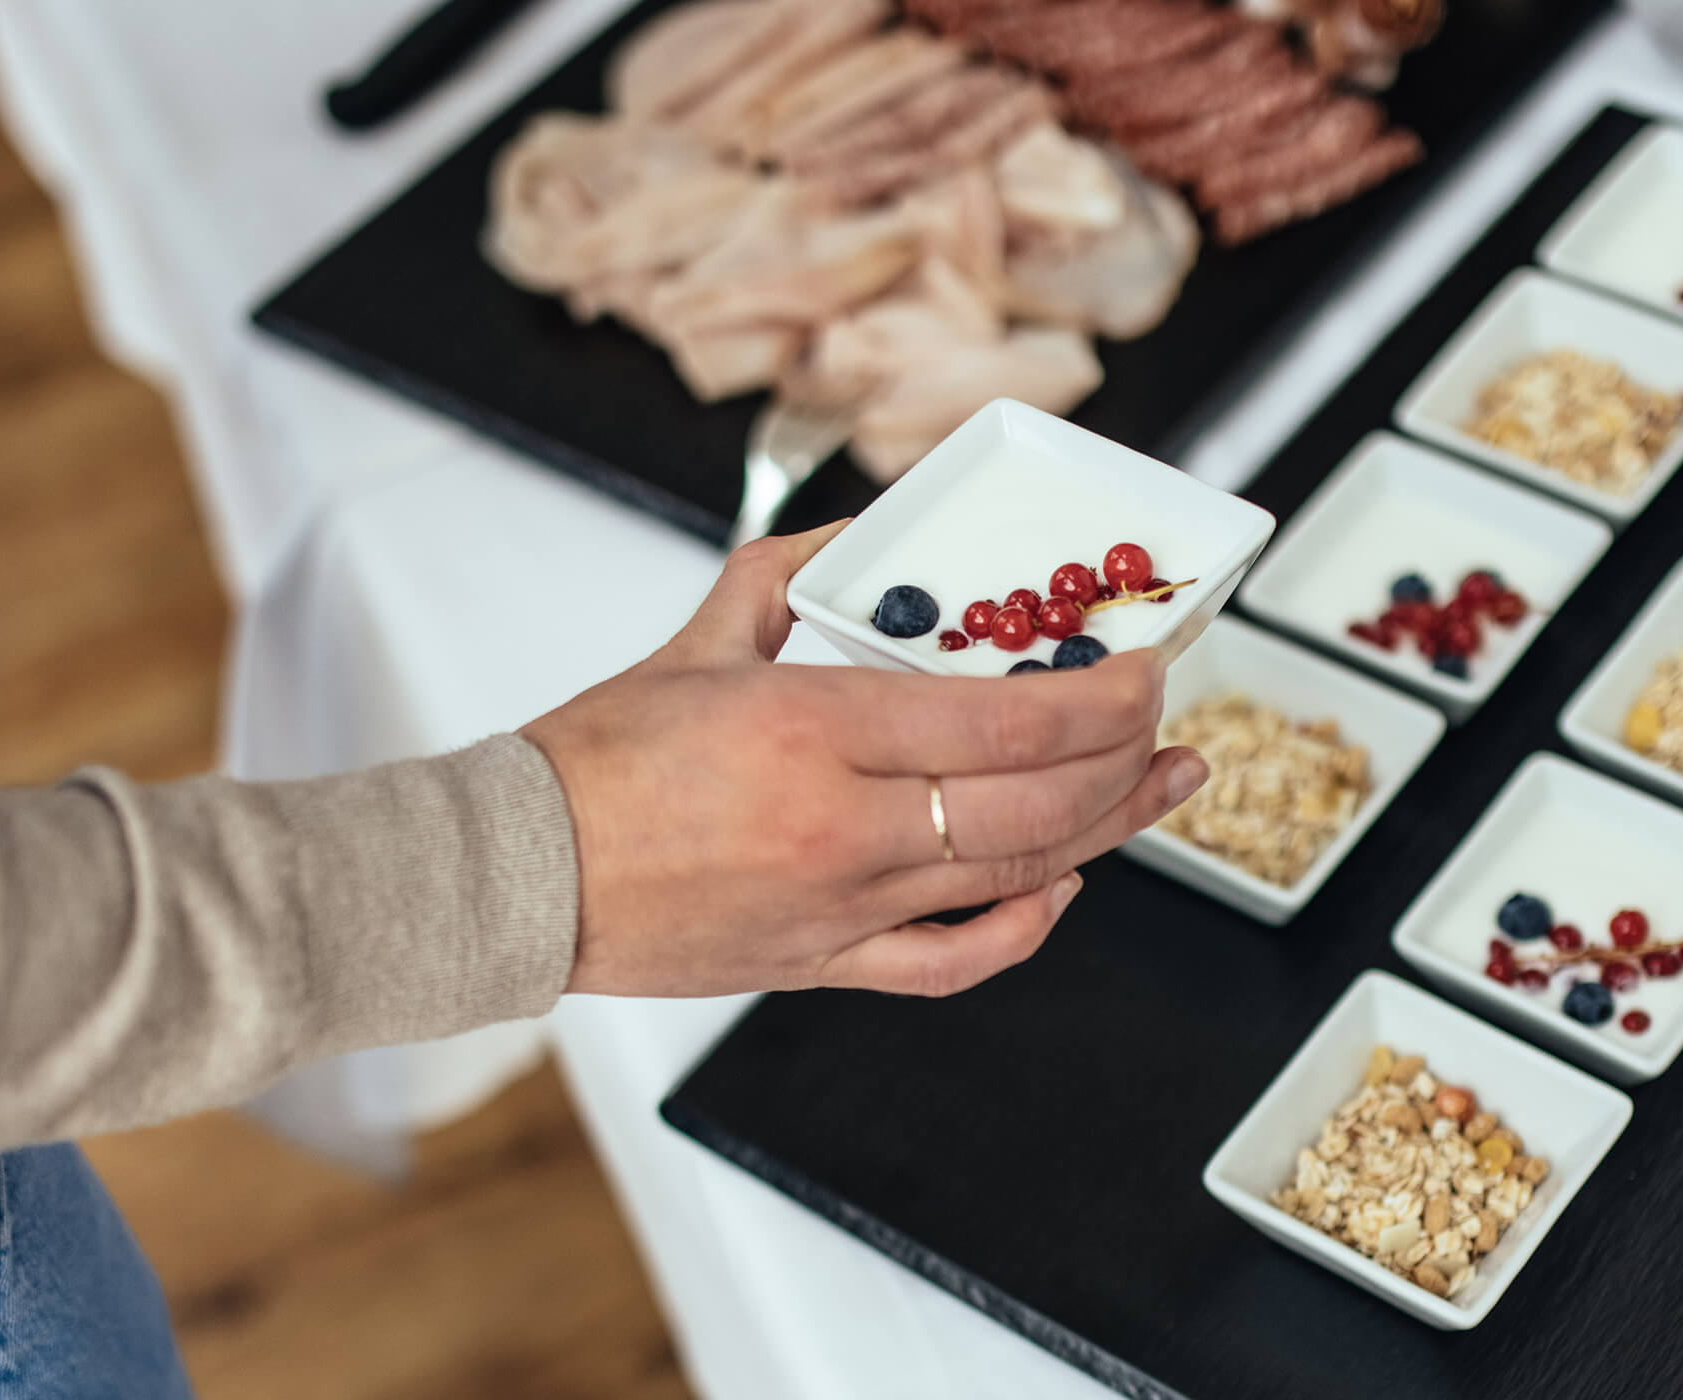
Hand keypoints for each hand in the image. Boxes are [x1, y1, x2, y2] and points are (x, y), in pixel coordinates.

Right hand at [520, 521, 1207, 998]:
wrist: (519, 874)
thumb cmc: (597, 759)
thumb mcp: (701, 636)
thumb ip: (792, 572)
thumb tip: (863, 535)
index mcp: (814, 727)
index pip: (1007, 717)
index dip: (1102, 699)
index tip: (1145, 670)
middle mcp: (842, 824)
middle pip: (1035, 801)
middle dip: (1125, 757)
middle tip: (1164, 721)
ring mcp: (840, 906)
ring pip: (1015, 877)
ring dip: (1107, 829)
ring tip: (1162, 788)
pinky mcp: (822, 964)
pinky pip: (951, 962)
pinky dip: (1022, 931)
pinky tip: (1062, 891)